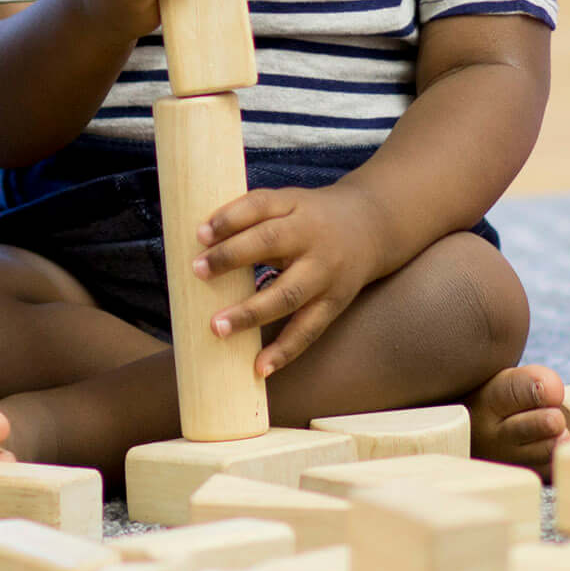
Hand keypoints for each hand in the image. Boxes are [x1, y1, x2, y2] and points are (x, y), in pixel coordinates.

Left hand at [194, 184, 388, 377]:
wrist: (372, 227)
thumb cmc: (310, 217)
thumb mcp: (286, 203)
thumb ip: (249, 216)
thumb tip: (200, 242)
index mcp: (295, 206)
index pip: (260, 206)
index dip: (229, 218)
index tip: (199, 234)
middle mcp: (312, 238)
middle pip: (271, 243)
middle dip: (232, 257)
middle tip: (197, 271)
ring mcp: (325, 274)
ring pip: (288, 294)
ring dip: (251, 313)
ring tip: (217, 328)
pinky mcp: (334, 304)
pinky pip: (308, 330)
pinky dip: (284, 351)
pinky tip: (260, 368)